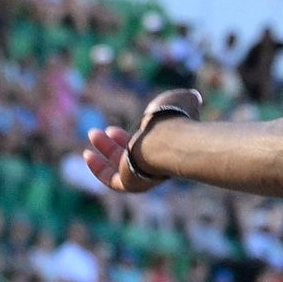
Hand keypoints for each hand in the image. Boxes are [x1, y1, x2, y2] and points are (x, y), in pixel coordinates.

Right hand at [80, 88, 198, 195]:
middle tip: (106, 130)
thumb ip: (185, 99)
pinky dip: (98, 169)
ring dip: (106, 150)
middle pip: (134, 155)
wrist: (170, 140)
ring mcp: (144, 175)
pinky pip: (111, 180)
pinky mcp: (131, 183)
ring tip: (93, 133)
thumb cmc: (175, 119)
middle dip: (118, 142)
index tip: (136, 121)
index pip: (152, 144)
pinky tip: (88, 155)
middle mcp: (158, 164)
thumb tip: (194, 97)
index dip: (141, 133)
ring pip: (121, 166)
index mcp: (169, 147)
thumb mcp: (181, 100)